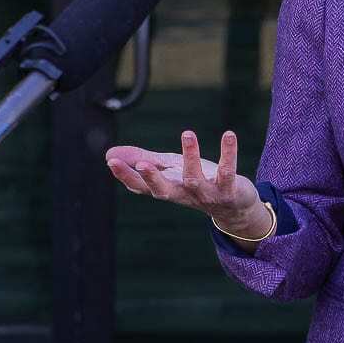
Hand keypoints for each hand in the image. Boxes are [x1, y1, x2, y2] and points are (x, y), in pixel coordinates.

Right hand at [104, 129, 259, 228]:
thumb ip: (144, 161)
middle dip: (153, 178)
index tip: (111, 162)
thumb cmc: (197, 185)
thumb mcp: (169, 171)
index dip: (126, 175)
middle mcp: (184, 194)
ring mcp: (207, 194)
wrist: (235, 209)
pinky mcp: (229, 190)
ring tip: (187, 133)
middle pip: (164, 190)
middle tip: (142, 164)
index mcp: (168, 190)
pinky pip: (228, 171)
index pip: (142, 187)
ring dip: (191, 156)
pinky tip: (228, 134)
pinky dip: (228, 153)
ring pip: (195, 178)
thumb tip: (109, 154)